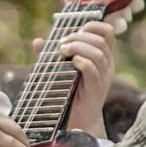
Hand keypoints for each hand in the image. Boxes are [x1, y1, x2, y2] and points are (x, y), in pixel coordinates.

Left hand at [35, 16, 122, 139]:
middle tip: (61, 44)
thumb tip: (38, 41)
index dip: (94, 25)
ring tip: (62, 51)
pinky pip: (93, 71)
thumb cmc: (69, 94)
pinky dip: (81, 62)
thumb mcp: (60, 71)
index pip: (107, 33)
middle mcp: (106, 66)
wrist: (77, 121)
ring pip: (98, 53)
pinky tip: (71, 63)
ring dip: (78, 47)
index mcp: (101, 57)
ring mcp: (103, 78)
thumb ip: (50, 56)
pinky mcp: (96, 90)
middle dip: (79, 37)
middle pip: (101, 41)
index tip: (77, 28)